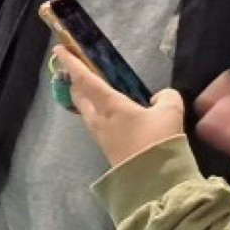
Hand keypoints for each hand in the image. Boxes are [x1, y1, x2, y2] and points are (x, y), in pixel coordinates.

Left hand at [56, 43, 186, 168]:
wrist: (152, 180)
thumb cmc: (157, 141)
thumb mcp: (171, 112)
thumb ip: (166, 97)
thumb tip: (158, 98)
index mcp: (109, 105)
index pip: (85, 79)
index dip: (72, 63)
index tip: (59, 49)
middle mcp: (98, 119)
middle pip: (78, 94)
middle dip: (75, 79)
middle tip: (77, 67)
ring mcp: (100, 135)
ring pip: (85, 109)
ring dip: (84, 95)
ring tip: (93, 87)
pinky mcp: (106, 146)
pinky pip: (95, 121)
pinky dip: (96, 109)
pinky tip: (110, 110)